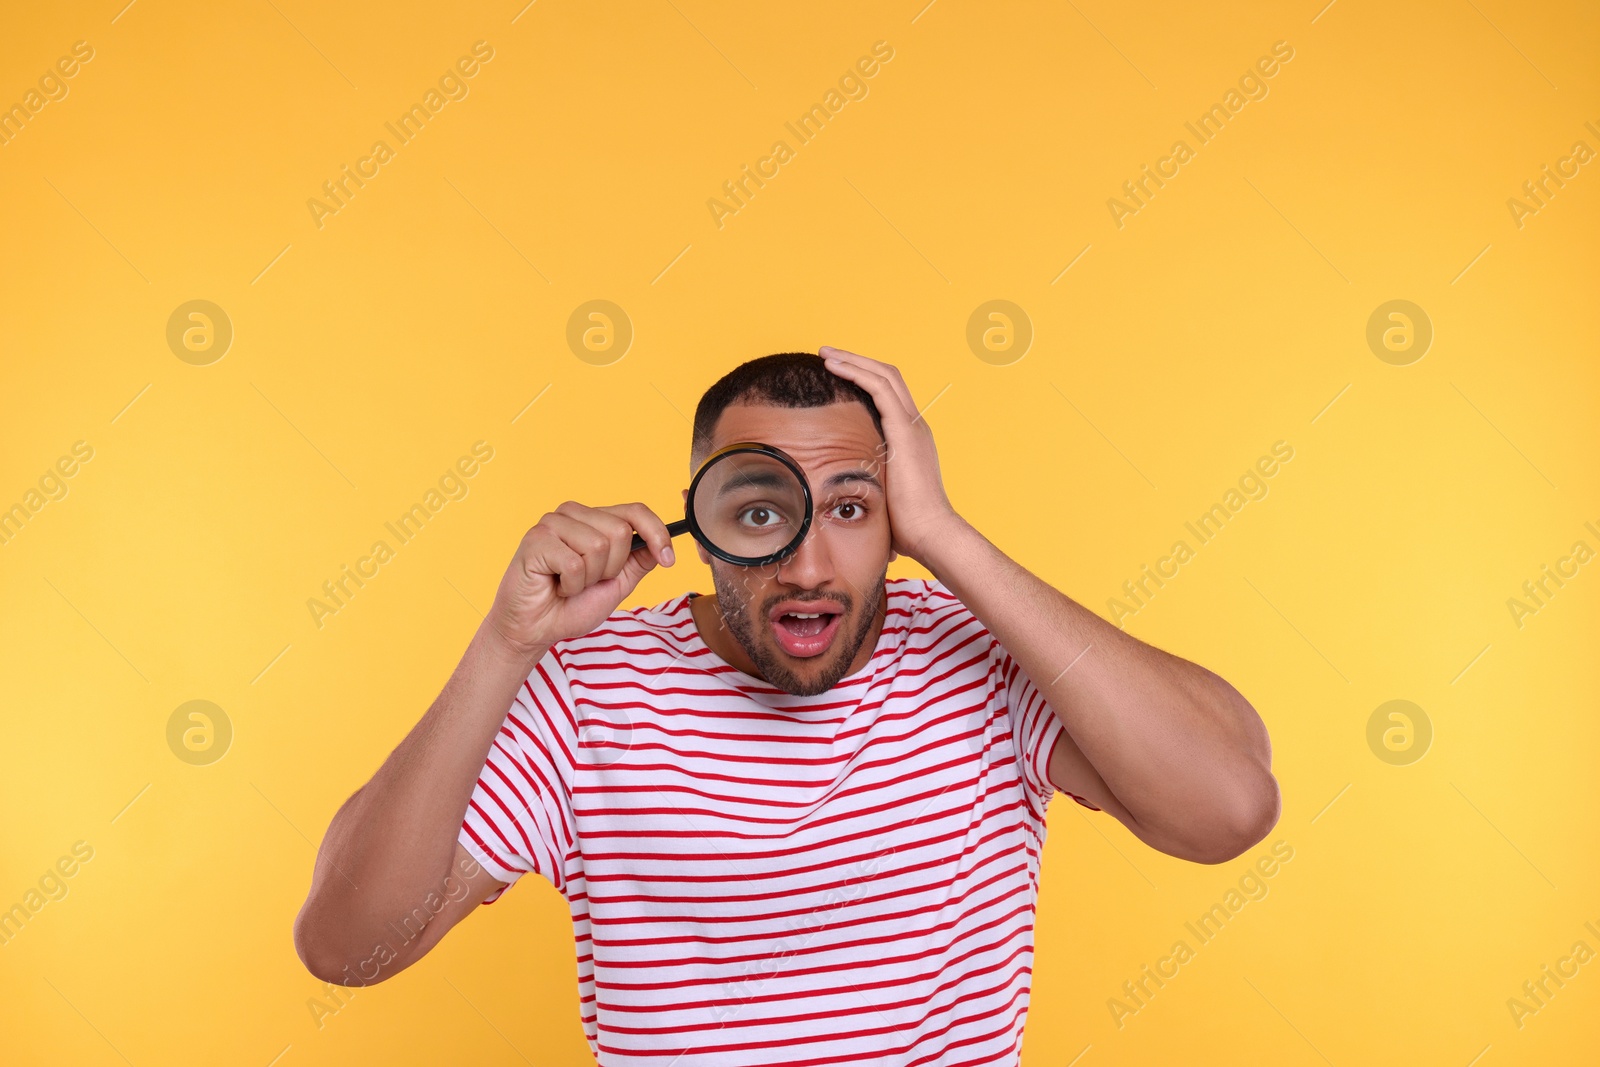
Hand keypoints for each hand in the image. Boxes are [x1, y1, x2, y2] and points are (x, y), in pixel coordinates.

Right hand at [484, 501, 673, 659]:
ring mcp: (552, 524)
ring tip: (569, 583)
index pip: (634, 511)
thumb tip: (663, 543)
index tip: (668, 559)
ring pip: (598, 545)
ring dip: (589, 578)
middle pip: (620, 531)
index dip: (657, 533)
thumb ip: (638, 560)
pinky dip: (571, 585)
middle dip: (612, 568)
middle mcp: (573, 515)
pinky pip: (574, 563)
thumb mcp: (617, 583)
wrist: (535, 629)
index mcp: (594, 520)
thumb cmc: (570, 605)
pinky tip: (555, 585)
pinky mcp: (536, 539)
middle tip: (587, 581)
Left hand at [819, 346, 960, 564]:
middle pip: (888, 377)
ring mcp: (913, 425)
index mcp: (911, 439)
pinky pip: (879, 387)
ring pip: (884, 375)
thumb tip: (850, 507)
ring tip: (825, 354)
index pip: (890, 396)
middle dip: (857, 362)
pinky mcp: (905, 430)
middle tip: (828, 355)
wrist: (931, 533)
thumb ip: (871, 491)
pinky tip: (833, 366)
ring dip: (852, 360)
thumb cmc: (908, 527)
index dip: (865, 379)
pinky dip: (855, 371)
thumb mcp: (884, 499)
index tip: (838, 375)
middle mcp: (915, 426)